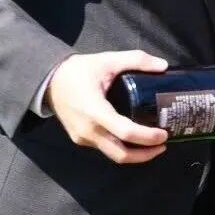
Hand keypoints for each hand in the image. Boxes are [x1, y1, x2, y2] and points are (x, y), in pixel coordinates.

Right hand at [45, 50, 169, 164]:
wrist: (50, 80)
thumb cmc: (79, 70)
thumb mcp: (108, 60)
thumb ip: (136, 60)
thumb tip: (163, 66)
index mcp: (95, 111)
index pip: (126, 133)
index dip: (148, 138)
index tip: (163, 135)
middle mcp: (88, 130)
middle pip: (121, 154)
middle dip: (145, 154)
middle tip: (163, 144)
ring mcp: (83, 138)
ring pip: (113, 155)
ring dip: (135, 155)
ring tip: (153, 144)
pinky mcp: (81, 140)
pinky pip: (105, 148)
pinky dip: (122, 148)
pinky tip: (134, 139)